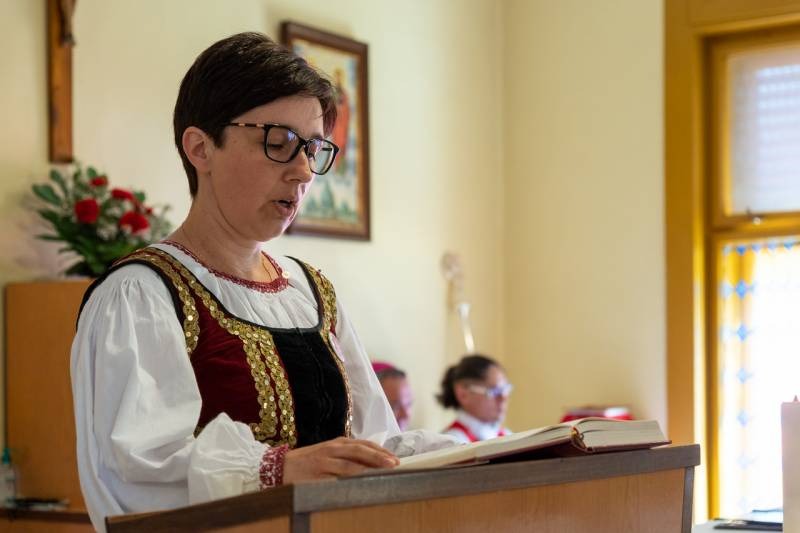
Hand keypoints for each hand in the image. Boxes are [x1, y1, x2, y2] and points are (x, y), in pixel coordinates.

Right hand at [283, 437, 398, 482]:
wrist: (277, 467)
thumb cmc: (306, 462)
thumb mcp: (327, 452)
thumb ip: (346, 455)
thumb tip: (371, 463)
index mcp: (337, 443)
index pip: (363, 444)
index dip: (380, 451)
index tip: (394, 458)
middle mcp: (332, 450)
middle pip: (360, 452)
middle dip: (379, 458)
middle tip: (395, 464)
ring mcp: (324, 463)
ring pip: (351, 465)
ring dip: (369, 469)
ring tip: (384, 474)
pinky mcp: (317, 476)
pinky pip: (336, 479)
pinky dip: (351, 481)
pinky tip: (361, 484)